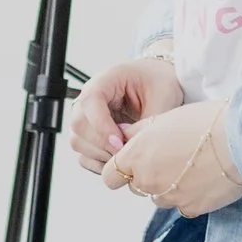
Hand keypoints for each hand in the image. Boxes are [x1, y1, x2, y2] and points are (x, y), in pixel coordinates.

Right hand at [70, 55, 187, 172]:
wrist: (164, 83)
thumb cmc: (161, 82)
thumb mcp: (162, 97)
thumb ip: (147, 122)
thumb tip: (134, 149)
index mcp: (106, 80)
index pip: (90, 101)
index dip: (101, 125)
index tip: (120, 141)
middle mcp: (91, 98)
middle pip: (79, 124)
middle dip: (102, 143)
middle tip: (126, 152)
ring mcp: (88, 116)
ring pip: (77, 141)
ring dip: (100, 154)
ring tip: (125, 156)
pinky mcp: (91, 134)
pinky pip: (83, 153)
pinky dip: (98, 162)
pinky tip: (118, 160)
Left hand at [100, 98, 241, 218]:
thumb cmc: (205, 122)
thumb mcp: (165, 117)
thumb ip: (137, 131)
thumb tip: (120, 134)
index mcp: (137, 155)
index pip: (110, 176)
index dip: (119, 170)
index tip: (133, 163)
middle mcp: (148, 180)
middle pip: (135, 186)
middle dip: (146, 176)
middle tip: (170, 158)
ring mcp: (168, 197)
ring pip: (157, 198)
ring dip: (167, 187)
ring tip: (190, 167)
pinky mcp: (190, 208)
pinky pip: (181, 206)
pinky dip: (188, 196)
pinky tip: (203, 178)